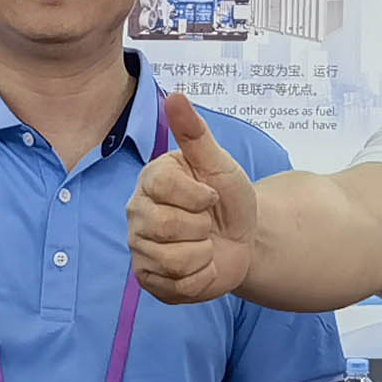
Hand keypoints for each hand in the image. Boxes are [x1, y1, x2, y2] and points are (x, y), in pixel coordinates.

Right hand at [130, 92, 257, 305]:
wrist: (244, 238)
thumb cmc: (229, 197)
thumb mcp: (219, 164)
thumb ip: (195, 133)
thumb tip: (176, 96)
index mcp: (151, 180)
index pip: (162, 187)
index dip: (197, 196)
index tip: (211, 196)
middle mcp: (137, 212)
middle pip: (164, 226)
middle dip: (201, 227)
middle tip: (206, 222)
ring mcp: (139, 248)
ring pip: (172, 259)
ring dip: (203, 254)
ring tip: (204, 244)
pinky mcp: (149, 279)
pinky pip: (176, 286)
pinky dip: (200, 278)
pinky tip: (199, 266)